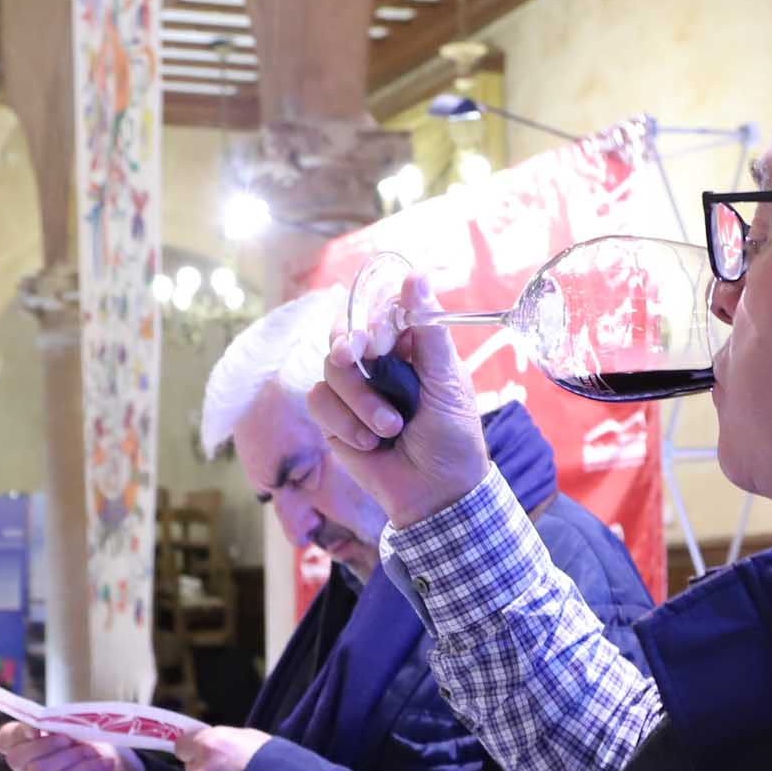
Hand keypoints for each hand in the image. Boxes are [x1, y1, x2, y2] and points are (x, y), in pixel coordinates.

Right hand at [0, 721, 145, 770]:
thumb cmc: (103, 752)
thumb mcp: (83, 732)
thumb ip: (62, 725)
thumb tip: (47, 721)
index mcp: (33, 747)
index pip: (6, 740)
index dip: (16, 732)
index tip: (36, 727)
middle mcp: (32, 770)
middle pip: (16, 758)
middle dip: (44, 744)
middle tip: (70, 739)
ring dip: (70, 756)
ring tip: (95, 752)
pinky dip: (86, 769)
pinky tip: (104, 764)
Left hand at [175, 725, 271, 770]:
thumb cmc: (272, 760)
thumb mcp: (249, 738)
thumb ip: (225, 741)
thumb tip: (217, 746)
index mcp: (208, 745)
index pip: (182, 745)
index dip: (193, 748)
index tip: (203, 751)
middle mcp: (200, 769)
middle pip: (192, 768)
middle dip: (205, 769)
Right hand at [308, 283, 489, 526]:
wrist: (435, 494)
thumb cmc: (452, 438)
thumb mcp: (447, 382)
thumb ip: (429, 330)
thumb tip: (417, 276)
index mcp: (410, 346)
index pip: (378, 310)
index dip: (370, 317)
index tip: (375, 333)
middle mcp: (379, 363)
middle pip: (344, 332)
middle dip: (350, 349)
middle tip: (355, 357)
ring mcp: (354, 390)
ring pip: (331, 369)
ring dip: (360, 400)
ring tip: (391, 428)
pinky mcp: (334, 419)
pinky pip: (319, 402)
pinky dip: (344, 422)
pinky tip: (370, 442)